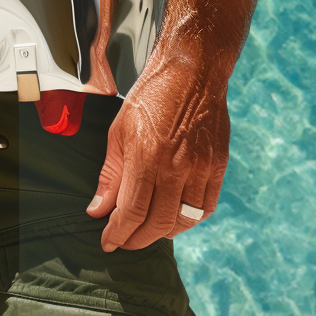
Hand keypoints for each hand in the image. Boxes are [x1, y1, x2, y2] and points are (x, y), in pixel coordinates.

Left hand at [86, 57, 229, 252]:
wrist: (193, 72)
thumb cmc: (151, 97)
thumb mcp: (119, 131)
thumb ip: (110, 175)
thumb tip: (98, 210)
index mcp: (146, 157)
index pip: (131, 212)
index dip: (118, 234)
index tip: (108, 243)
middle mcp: (175, 167)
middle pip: (157, 223)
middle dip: (137, 239)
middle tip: (125, 242)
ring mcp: (200, 168)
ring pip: (184, 221)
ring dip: (163, 234)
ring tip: (148, 232)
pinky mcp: (218, 166)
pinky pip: (206, 207)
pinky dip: (190, 220)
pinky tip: (175, 219)